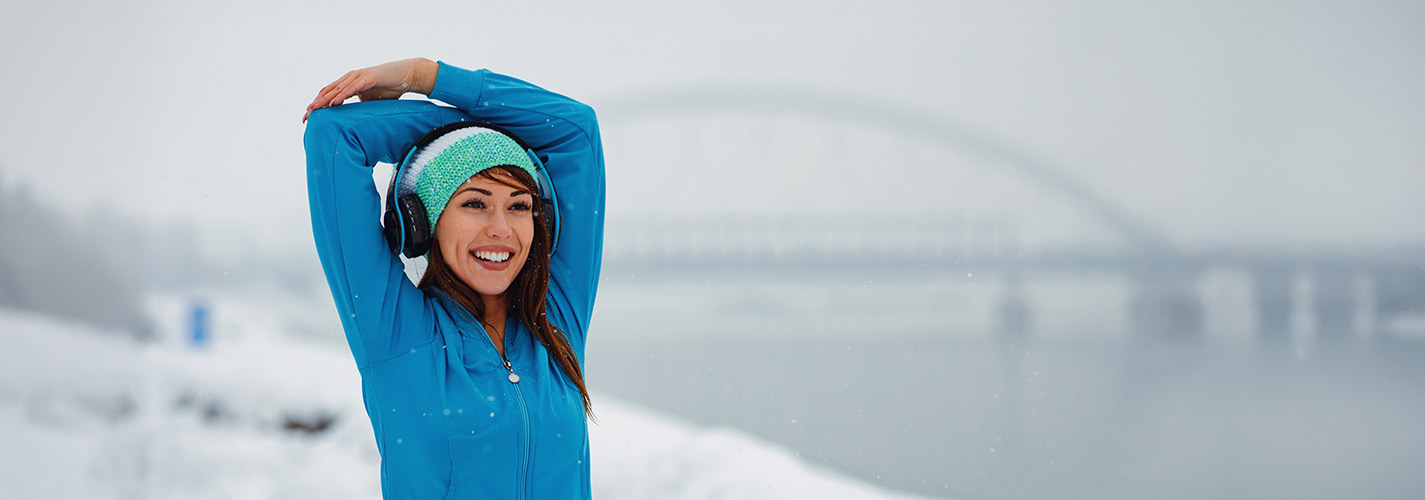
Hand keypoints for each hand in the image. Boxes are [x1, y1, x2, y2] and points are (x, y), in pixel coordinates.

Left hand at [303, 58, 438, 121]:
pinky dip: (341, 96)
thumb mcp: (370, 101)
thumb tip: (353, 124)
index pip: (329, 94)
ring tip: (314, 110)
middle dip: (316, 104)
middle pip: (328, 92)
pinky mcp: (367, 78)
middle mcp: (350, 78)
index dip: (318, 104)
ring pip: (337, 90)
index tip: (308, 117)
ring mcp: (358, 77)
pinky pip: (352, 88)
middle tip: (305, 117)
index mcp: (349, 83)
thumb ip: (359, 108)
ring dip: (324, 100)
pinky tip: (334, 103)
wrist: (406, 76)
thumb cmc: (389, 88)